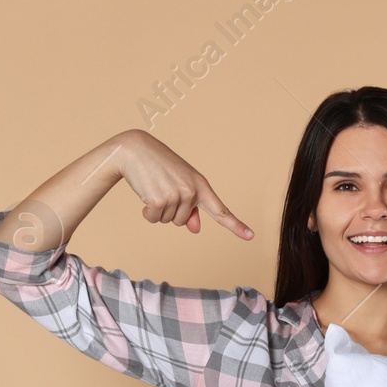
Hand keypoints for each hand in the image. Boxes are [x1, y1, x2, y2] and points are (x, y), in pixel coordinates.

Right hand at [113, 129, 254, 238]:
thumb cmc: (159, 166)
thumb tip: (196, 229)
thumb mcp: (179, 183)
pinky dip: (147, 211)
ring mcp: (176, 196)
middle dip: (169, 210)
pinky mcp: (159, 200)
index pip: (221, 210)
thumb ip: (190, 207)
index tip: (250, 236)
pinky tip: (145, 192)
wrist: (135, 149)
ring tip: (154, 187)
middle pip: (182, 221)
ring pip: (167, 221)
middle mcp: (192, 191)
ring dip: (157, 209)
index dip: (236, 225)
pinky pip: (154, 219)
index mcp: (201, 185)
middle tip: (162, 187)